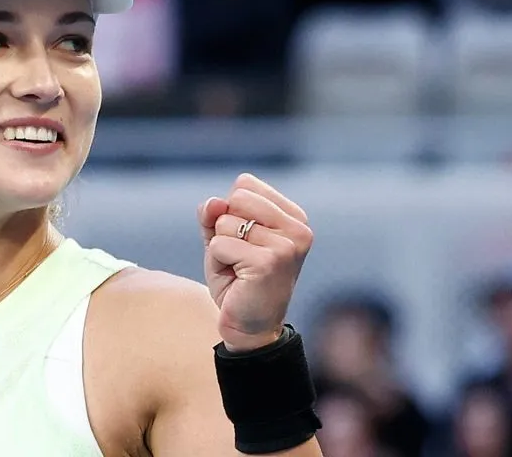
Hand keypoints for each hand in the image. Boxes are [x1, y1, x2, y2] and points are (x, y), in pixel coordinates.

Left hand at [198, 173, 313, 351]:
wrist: (247, 327)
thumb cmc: (236, 279)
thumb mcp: (221, 237)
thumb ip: (214, 213)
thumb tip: (215, 202)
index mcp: (293, 216)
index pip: (244, 184)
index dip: (230, 211)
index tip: (243, 240)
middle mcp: (298, 227)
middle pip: (236, 198)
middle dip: (224, 227)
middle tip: (238, 257)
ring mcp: (287, 245)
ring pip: (225, 222)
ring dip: (220, 248)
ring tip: (239, 269)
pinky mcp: (270, 262)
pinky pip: (219, 244)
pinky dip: (218, 262)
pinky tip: (237, 279)